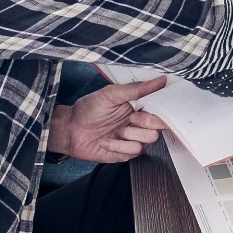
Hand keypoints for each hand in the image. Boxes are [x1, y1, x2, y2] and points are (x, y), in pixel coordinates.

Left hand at [48, 76, 169, 163]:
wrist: (70, 130)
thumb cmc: (88, 109)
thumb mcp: (112, 94)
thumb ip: (137, 88)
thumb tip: (160, 80)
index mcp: (138, 105)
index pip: (161, 107)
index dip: (162, 108)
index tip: (152, 106)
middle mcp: (139, 122)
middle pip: (160, 125)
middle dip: (146, 121)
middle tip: (131, 117)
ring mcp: (133, 138)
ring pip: (150, 139)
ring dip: (130, 134)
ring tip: (115, 130)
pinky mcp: (126, 153)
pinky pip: (135, 150)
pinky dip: (118, 146)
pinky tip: (106, 141)